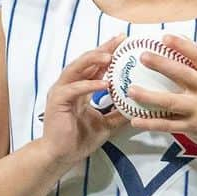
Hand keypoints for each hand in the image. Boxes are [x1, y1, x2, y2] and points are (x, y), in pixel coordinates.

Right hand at [37, 34, 128, 170]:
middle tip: (119, 40)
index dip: (108, 53)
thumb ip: (118, 113)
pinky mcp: (57, 101)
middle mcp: (70, 85)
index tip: (124, 42)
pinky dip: (89, 85)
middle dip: (103, 49)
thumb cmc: (79, 139)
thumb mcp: (106, 124)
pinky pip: (74, 89)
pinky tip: (104, 83)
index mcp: (79, 88)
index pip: (95, 66)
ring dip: (93, 61)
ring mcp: (62, 91)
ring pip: (77, 69)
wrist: (61, 155)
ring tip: (110, 56)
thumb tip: (138, 107)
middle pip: (86, 61)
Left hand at [125, 33, 196, 150]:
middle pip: (183, 74)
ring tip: (131, 90)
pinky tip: (134, 120)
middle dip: (162, 64)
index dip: (182, 45)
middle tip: (142, 56)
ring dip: (149, 97)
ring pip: (171, 102)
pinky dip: (150, 123)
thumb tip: (179, 35)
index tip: (164, 37)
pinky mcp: (192, 127)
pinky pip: (167, 125)